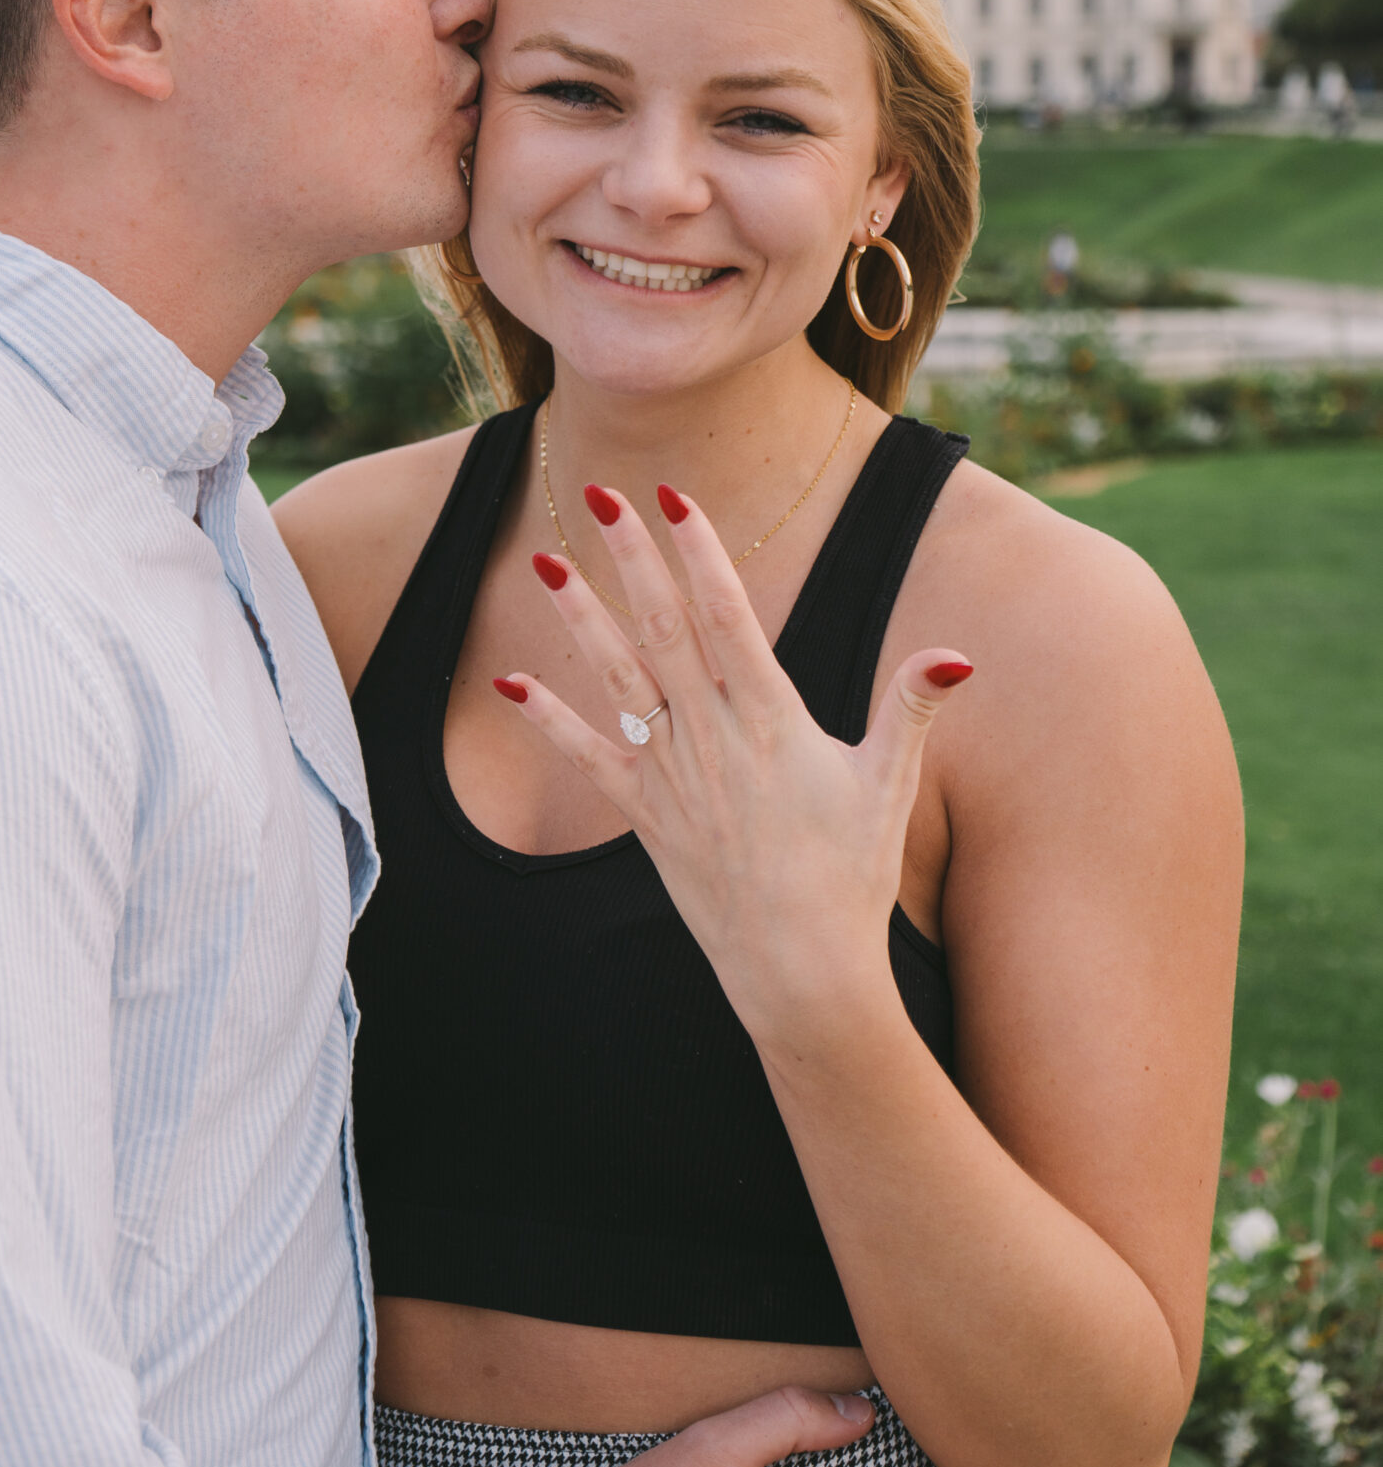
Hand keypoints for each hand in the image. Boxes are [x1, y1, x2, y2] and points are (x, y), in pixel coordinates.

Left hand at [497, 485, 971, 1051]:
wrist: (802, 972)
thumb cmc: (852, 877)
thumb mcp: (890, 787)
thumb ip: (911, 709)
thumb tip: (955, 655)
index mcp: (771, 720)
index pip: (727, 615)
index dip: (699, 552)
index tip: (674, 497)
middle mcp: (712, 739)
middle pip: (662, 628)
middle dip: (630, 558)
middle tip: (599, 493)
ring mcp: (672, 777)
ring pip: (616, 680)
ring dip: (579, 619)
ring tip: (544, 563)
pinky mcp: (645, 817)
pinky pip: (588, 757)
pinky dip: (548, 719)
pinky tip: (510, 682)